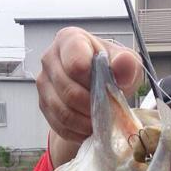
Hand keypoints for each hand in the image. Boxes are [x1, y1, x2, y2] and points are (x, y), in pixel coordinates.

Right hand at [37, 27, 142, 163]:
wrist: (99, 89)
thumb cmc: (112, 71)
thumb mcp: (127, 65)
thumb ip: (127, 64)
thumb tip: (123, 64)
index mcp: (69, 40)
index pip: (75, 63)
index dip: (92, 82)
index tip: (105, 88)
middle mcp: (50, 58)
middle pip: (69, 91)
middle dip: (92, 107)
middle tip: (107, 111)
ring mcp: (44, 82)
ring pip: (62, 111)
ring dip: (85, 122)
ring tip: (100, 121)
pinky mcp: (43, 104)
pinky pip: (59, 124)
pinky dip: (77, 131)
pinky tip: (89, 127)